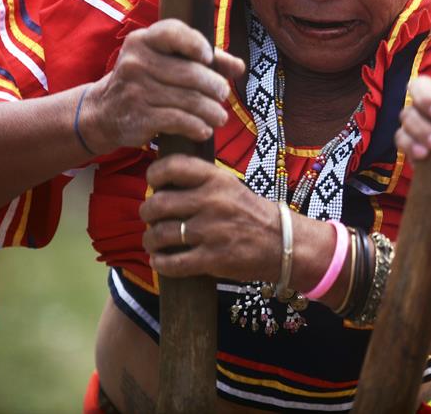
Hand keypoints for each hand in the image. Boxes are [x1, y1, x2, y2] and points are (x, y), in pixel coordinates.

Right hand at [79, 19, 245, 152]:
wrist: (103, 112)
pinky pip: (178, 120)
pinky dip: (197, 126)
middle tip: (223, 95)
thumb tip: (239, 66)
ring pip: (189, 99)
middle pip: (190, 73)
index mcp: (143, 40)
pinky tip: (204, 130)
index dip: (196, 44)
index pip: (172, 32)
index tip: (208, 58)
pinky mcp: (138, 116)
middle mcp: (136, 61)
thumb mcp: (165, 63)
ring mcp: (135, 89)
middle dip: (215, 86)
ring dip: (212, 111)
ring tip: (220, 117)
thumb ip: (204, 60)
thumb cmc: (146, 81)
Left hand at [139, 155, 280, 280]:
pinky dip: (160, 263)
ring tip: (154, 242)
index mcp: (217, 179)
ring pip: (159, 234)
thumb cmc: (251, 214)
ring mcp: (212, 231)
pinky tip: (161, 261)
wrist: (283, 243)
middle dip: (146, 213)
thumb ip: (201, 181)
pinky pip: (172, 263)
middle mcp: (213, 202)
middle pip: (157, 204)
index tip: (154, 184)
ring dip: (150, 240)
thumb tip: (161, 184)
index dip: (154, 175)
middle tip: (150, 218)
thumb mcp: (230, 187)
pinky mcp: (213, 259)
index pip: (172, 167)